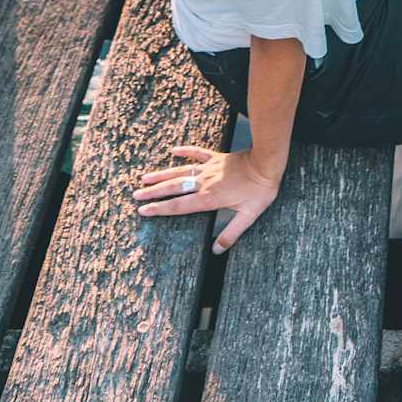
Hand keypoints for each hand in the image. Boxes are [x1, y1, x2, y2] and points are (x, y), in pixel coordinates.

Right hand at [133, 144, 279, 254]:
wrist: (266, 162)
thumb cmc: (259, 190)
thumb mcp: (248, 216)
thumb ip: (231, 233)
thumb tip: (216, 250)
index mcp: (208, 199)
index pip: (178, 206)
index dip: (159, 209)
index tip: (143, 210)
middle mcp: (204, 183)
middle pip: (173, 188)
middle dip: (153, 193)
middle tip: (135, 195)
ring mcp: (209, 168)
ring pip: (181, 171)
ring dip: (162, 174)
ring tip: (144, 178)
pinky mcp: (216, 158)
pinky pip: (197, 153)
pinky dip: (185, 151)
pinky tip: (173, 151)